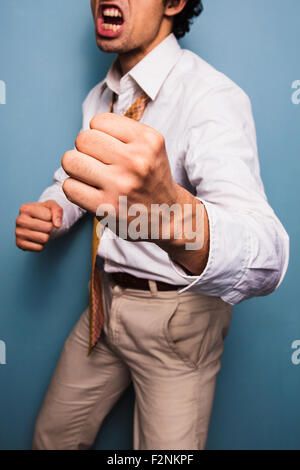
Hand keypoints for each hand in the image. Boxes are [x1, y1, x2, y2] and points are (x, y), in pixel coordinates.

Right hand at [15, 200, 62, 251]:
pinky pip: (39, 248)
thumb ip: (57, 211)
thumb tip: (57, 225)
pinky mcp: (19, 244)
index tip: (45, 216)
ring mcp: (18, 233)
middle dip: (50, 228)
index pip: (49, 216)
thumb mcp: (52, 206)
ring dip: (46, 236)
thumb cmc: (43, 212)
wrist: (36, 221)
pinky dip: (42, 245)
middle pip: (47, 228)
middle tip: (44, 225)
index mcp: (25, 208)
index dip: (51, 217)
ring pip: (44, 239)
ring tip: (40, 231)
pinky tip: (36, 238)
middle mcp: (19, 220)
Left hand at [61, 113, 177, 238]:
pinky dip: (74, 189)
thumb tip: (84, 133)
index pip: (98, 121)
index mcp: (148, 140)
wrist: (168, 216)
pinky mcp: (107, 207)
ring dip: (76, 168)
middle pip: (82, 139)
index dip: (98, 134)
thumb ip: (121, 133)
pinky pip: (69, 187)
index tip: (108, 148)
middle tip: (98, 163)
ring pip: (70, 160)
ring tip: (91, 176)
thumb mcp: (149, 147)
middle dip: (85, 149)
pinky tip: (90, 192)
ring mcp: (121, 184)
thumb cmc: (150, 179)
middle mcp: (136, 161)